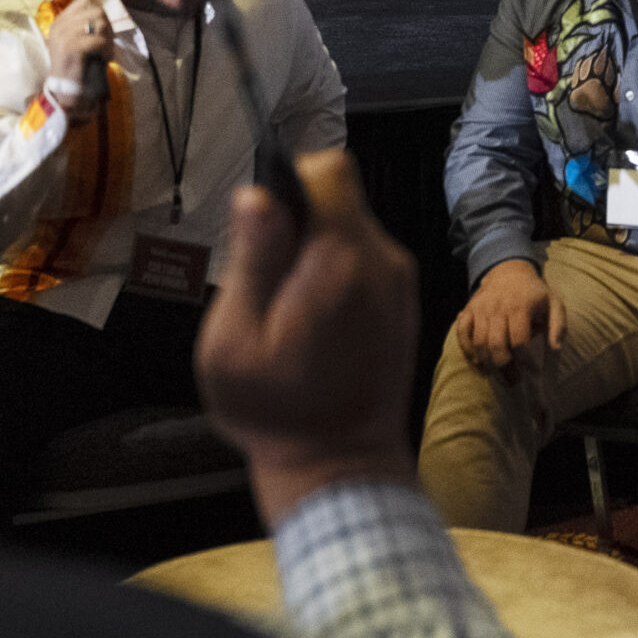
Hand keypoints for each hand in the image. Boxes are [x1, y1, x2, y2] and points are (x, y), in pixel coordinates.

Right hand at [43, 0, 112, 111]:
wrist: (65, 88)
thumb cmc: (75, 64)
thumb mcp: (76, 40)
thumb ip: (85, 24)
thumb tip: (102, 10)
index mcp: (60, 21)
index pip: (85, 0)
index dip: (99, 11)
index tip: (102, 27)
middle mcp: (60, 26)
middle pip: (96, 10)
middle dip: (107, 26)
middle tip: (107, 41)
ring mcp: (64, 36)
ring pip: (99, 23)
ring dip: (108, 38)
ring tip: (106, 50)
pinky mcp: (71, 47)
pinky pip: (97, 39)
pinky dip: (105, 48)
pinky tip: (104, 57)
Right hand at [196, 149, 419, 523]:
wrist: (342, 467)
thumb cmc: (276, 411)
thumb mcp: (236, 340)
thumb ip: (253, 260)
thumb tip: (259, 194)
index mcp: (342, 259)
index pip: (330, 170)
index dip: (292, 180)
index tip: (266, 226)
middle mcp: (383, 261)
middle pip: (339, 200)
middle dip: (297, 226)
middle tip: (268, 284)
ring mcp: (398, 283)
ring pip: (349, 232)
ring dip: (314, 256)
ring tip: (288, 314)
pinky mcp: (401, 304)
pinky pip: (363, 263)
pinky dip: (334, 278)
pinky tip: (312, 326)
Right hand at [453, 257, 564, 374]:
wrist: (509, 271)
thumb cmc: (535, 293)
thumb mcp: (554, 303)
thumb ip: (559, 325)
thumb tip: (556, 348)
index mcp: (520, 306)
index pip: (519, 341)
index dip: (525, 360)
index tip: (531, 372)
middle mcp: (497, 307)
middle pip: (496, 345)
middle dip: (504, 368)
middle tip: (514, 381)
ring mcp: (481, 308)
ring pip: (479, 343)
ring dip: (486, 363)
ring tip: (497, 375)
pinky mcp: (469, 310)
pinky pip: (462, 334)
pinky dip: (468, 351)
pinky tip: (478, 363)